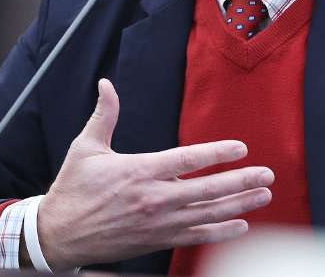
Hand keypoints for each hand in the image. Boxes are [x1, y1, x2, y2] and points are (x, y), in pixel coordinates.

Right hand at [37, 79, 272, 269]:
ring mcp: (158, 223)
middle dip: (241, 181)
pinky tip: (241, 225)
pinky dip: (221, 232)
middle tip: (266, 174)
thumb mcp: (86, 148)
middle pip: (207, 190)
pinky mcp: (157, 241)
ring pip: (208, 214)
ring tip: (263, 196)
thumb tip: (106, 84)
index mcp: (139, 171)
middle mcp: (154, 198)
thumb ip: (104, 115)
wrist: (58, 235)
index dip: (217, 153)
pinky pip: (196, 237)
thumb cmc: (73, 189)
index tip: (242, 148)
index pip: (187, 159)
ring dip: (239, 205)